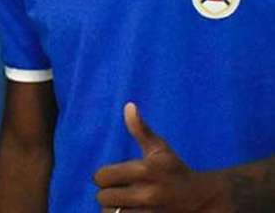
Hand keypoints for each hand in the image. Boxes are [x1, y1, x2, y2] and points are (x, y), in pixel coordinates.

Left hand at [94, 103, 225, 211]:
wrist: (206, 201)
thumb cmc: (176, 171)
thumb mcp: (160, 150)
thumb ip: (140, 129)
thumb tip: (129, 105)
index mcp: (145, 170)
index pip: (101, 177)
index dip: (103, 176)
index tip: (112, 177)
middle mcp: (147, 194)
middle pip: (103, 198)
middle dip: (107, 194)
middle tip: (118, 192)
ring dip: (113, 210)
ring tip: (123, 204)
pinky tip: (129, 211)